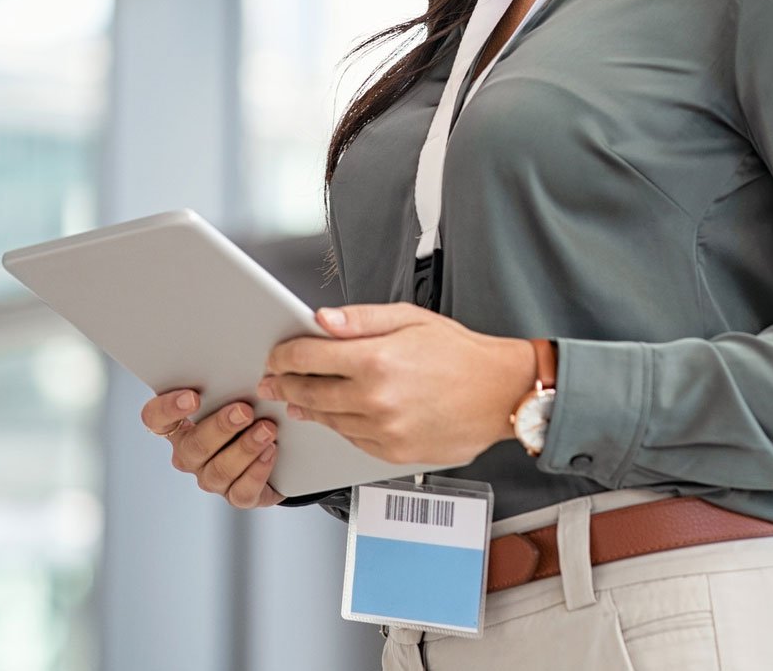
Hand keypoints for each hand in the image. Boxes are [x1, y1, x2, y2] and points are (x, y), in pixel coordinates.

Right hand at [141, 389, 283, 508]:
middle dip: (220, 427)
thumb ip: (230, 381)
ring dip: (245, 448)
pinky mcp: (237, 496)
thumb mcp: (237, 392)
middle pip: (193, 446)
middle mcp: (189, 454)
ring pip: (219, 470)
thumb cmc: (250, 408)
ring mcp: (211, 478)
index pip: (155, 418)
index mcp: (180, 425)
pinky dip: (257, 471)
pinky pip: (241, 492)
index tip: (193, 396)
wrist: (280, 448)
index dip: (168, 409)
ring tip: (268, 430)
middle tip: (245, 410)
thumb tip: (244, 363)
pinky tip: (271, 452)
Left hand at [257, 304, 536, 467]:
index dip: (285, 355)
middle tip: (273, 381)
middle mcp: (376, 399)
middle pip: (310, 393)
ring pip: (328, 420)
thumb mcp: (410, 318)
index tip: (277, 355)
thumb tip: (322, 318)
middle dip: (286, 384)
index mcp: (376, 360)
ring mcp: (384, 431)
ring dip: (307, 408)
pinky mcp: (393, 454)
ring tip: (298, 399)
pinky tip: (335, 415)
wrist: (500, 393)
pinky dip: (338, 426)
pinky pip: (351, 439)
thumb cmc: (460, 353)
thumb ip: (361, 319)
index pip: (309, 357)